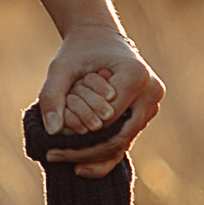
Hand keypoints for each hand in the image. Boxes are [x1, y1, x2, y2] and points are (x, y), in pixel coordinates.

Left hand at [38, 23, 161, 179]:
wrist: (99, 37)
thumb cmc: (79, 50)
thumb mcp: (60, 68)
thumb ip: (52, 96)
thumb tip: (53, 131)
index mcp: (136, 76)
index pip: (107, 120)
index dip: (80, 138)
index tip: (51, 147)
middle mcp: (151, 92)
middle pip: (118, 137)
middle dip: (86, 153)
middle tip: (54, 157)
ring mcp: (152, 105)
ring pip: (123, 142)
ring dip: (93, 156)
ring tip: (63, 160)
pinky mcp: (146, 114)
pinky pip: (126, 140)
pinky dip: (105, 156)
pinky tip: (81, 167)